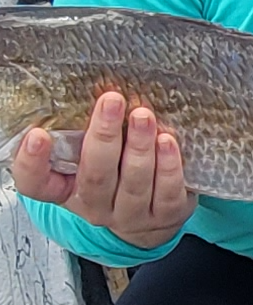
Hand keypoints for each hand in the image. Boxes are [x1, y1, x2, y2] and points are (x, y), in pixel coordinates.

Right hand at [11, 91, 195, 249]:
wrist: (149, 215)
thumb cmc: (114, 176)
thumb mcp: (87, 158)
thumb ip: (81, 134)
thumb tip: (90, 89)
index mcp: (66, 190)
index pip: (35, 183)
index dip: (32, 162)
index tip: (37, 135)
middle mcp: (95, 206)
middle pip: (95, 175)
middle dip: (104, 136)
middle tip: (112, 101)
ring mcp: (130, 215)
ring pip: (133, 183)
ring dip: (139, 147)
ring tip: (143, 117)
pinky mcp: (164, 215)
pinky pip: (166, 192)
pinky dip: (168, 166)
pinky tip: (167, 141)